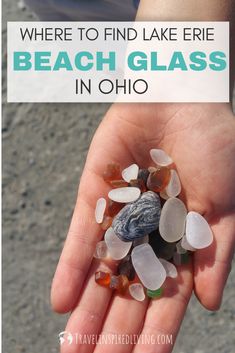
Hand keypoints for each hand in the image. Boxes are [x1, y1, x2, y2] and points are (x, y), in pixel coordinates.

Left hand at [51, 102, 234, 352]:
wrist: (180, 98)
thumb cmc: (214, 146)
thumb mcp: (226, 204)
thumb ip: (215, 253)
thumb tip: (207, 305)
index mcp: (182, 241)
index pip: (167, 298)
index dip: (155, 333)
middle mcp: (149, 235)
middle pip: (129, 292)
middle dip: (113, 331)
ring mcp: (121, 217)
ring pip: (102, 271)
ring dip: (88, 309)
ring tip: (72, 347)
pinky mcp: (97, 195)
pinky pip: (83, 236)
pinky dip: (72, 268)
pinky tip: (62, 302)